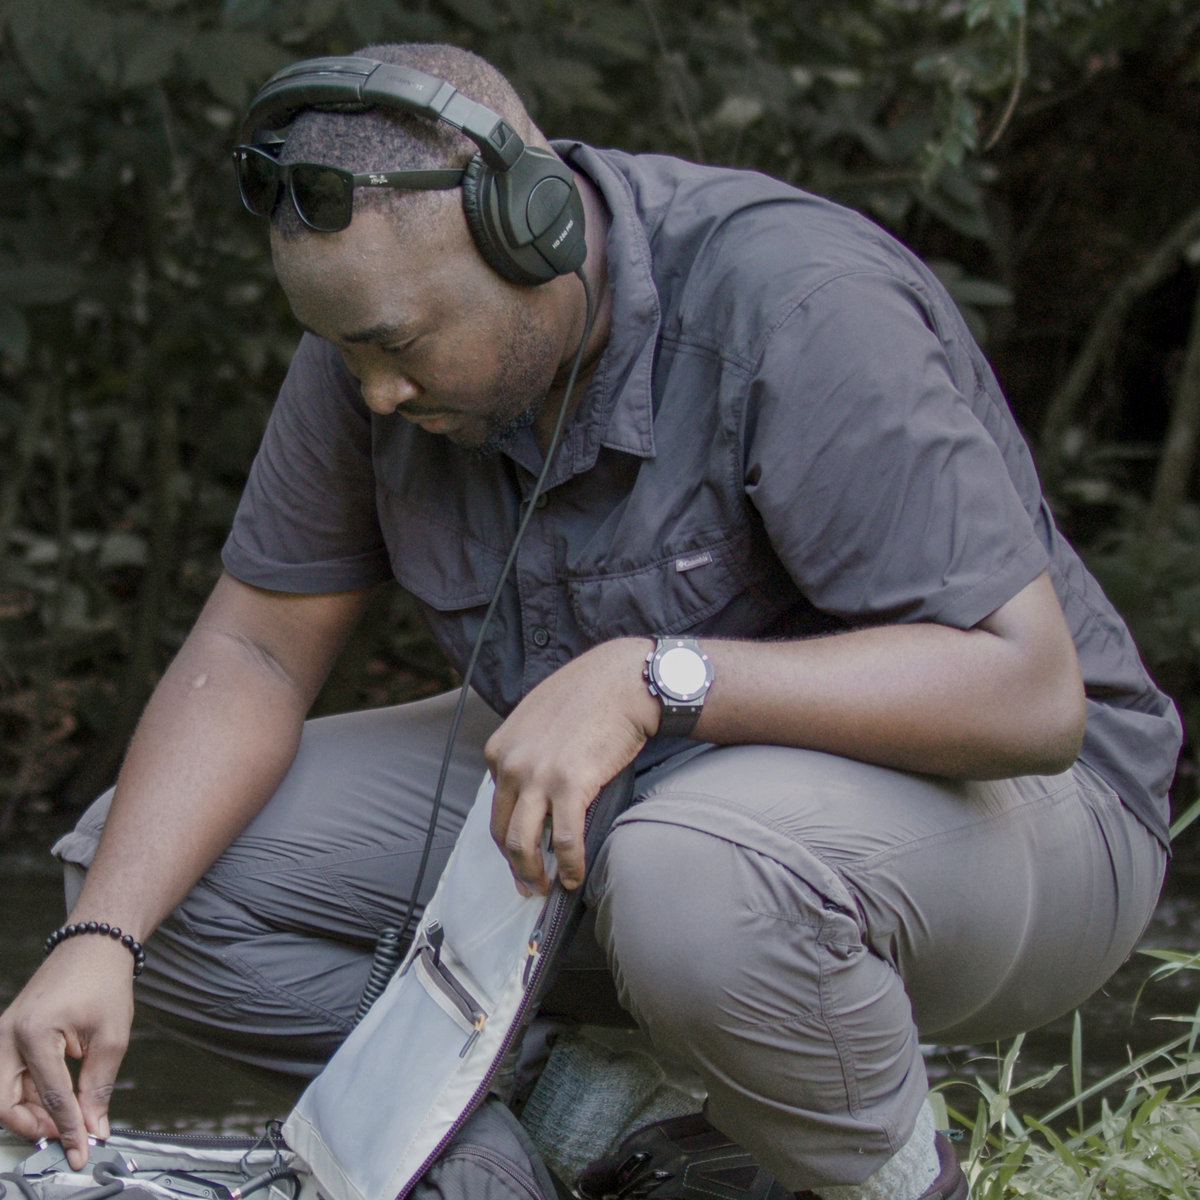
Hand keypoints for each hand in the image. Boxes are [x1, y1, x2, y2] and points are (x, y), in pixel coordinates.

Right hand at [0, 937, 134, 1167]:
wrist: (93, 947)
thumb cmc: (103, 982)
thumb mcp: (111, 1036)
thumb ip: (99, 1086)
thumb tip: (94, 1128)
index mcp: (34, 1032)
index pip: (50, 1095)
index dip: (68, 1129)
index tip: (80, 1151)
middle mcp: (7, 1035)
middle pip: (3, 1103)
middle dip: (31, 1125)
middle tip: (64, 1135)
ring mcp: (2, 1035)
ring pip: (3, 1094)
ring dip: (30, 1112)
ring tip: (66, 1117)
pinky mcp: (7, 1037)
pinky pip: (10, 1078)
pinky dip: (29, 1095)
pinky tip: (56, 1100)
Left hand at [486, 638, 658, 894]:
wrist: (622, 680)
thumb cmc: (588, 694)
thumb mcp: (538, 717)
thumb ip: (527, 750)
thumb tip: (533, 787)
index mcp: (500, 748)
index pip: (496, 805)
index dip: (510, 833)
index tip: (522, 850)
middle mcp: (511, 764)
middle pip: (501, 830)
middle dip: (514, 865)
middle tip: (527, 883)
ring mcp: (538, 776)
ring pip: (522, 844)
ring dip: (532, 874)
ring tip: (546, 887)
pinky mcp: (570, 785)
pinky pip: (565, 839)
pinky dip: (569, 864)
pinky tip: (575, 876)